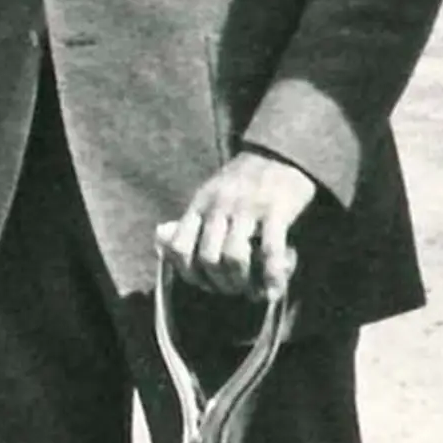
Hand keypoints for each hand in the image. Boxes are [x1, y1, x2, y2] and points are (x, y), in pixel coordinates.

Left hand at [159, 149, 315, 297]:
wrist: (280, 153)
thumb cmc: (242, 180)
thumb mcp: (209, 194)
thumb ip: (191, 220)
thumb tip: (162, 247)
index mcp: (199, 204)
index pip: (179, 247)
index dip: (188, 273)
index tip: (204, 283)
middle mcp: (218, 206)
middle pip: (207, 258)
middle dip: (219, 283)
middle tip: (232, 289)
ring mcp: (246, 208)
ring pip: (233, 257)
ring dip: (241, 281)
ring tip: (250, 289)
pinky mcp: (275, 210)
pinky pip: (270, 251)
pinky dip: (271, 276)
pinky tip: (273, 288)